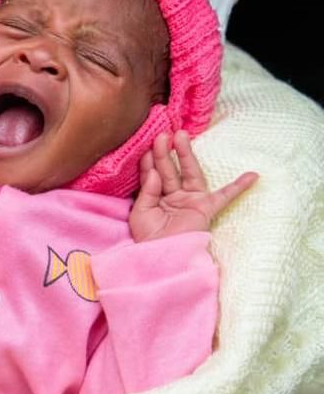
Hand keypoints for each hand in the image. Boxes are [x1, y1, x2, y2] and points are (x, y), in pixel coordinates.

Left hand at [129, 130, 257, 241]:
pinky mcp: (205, 209)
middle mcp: (173, 196)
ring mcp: (190, 200)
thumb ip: (148, 190)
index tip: (146, 147)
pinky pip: (225, 196)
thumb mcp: (141, 213)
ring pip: (189, 173)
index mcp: (155, 197)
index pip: (152, 174)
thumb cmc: (148, 239)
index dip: (149, 161)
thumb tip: (155, 171)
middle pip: (170, 169)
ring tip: (181, 135)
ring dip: (186, 154)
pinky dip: (238, 186)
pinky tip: (252, 175)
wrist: (163, 259)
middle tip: (163, 134)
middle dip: (166, 151)